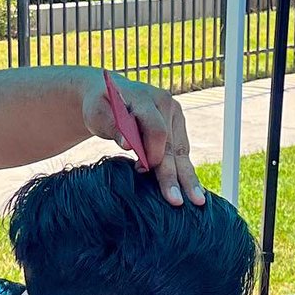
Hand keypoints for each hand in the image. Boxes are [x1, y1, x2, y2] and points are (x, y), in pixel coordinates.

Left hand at [85, 73, 205, 206]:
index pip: (156, 130)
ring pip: (182, 152)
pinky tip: (193, 190)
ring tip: (197, 201)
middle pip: (172, 145)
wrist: (108, 93)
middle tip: (176, 201)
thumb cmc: (100, 105)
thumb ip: (111, 125)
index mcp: (146, 98)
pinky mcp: (177, 127)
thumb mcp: (97, 112)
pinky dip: (185, 172)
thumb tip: (127, 144)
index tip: (143, 171)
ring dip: (188, 178)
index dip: (152, 153)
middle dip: (174, 176)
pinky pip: (182, 152)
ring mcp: (175, 116)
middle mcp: (166, 105)